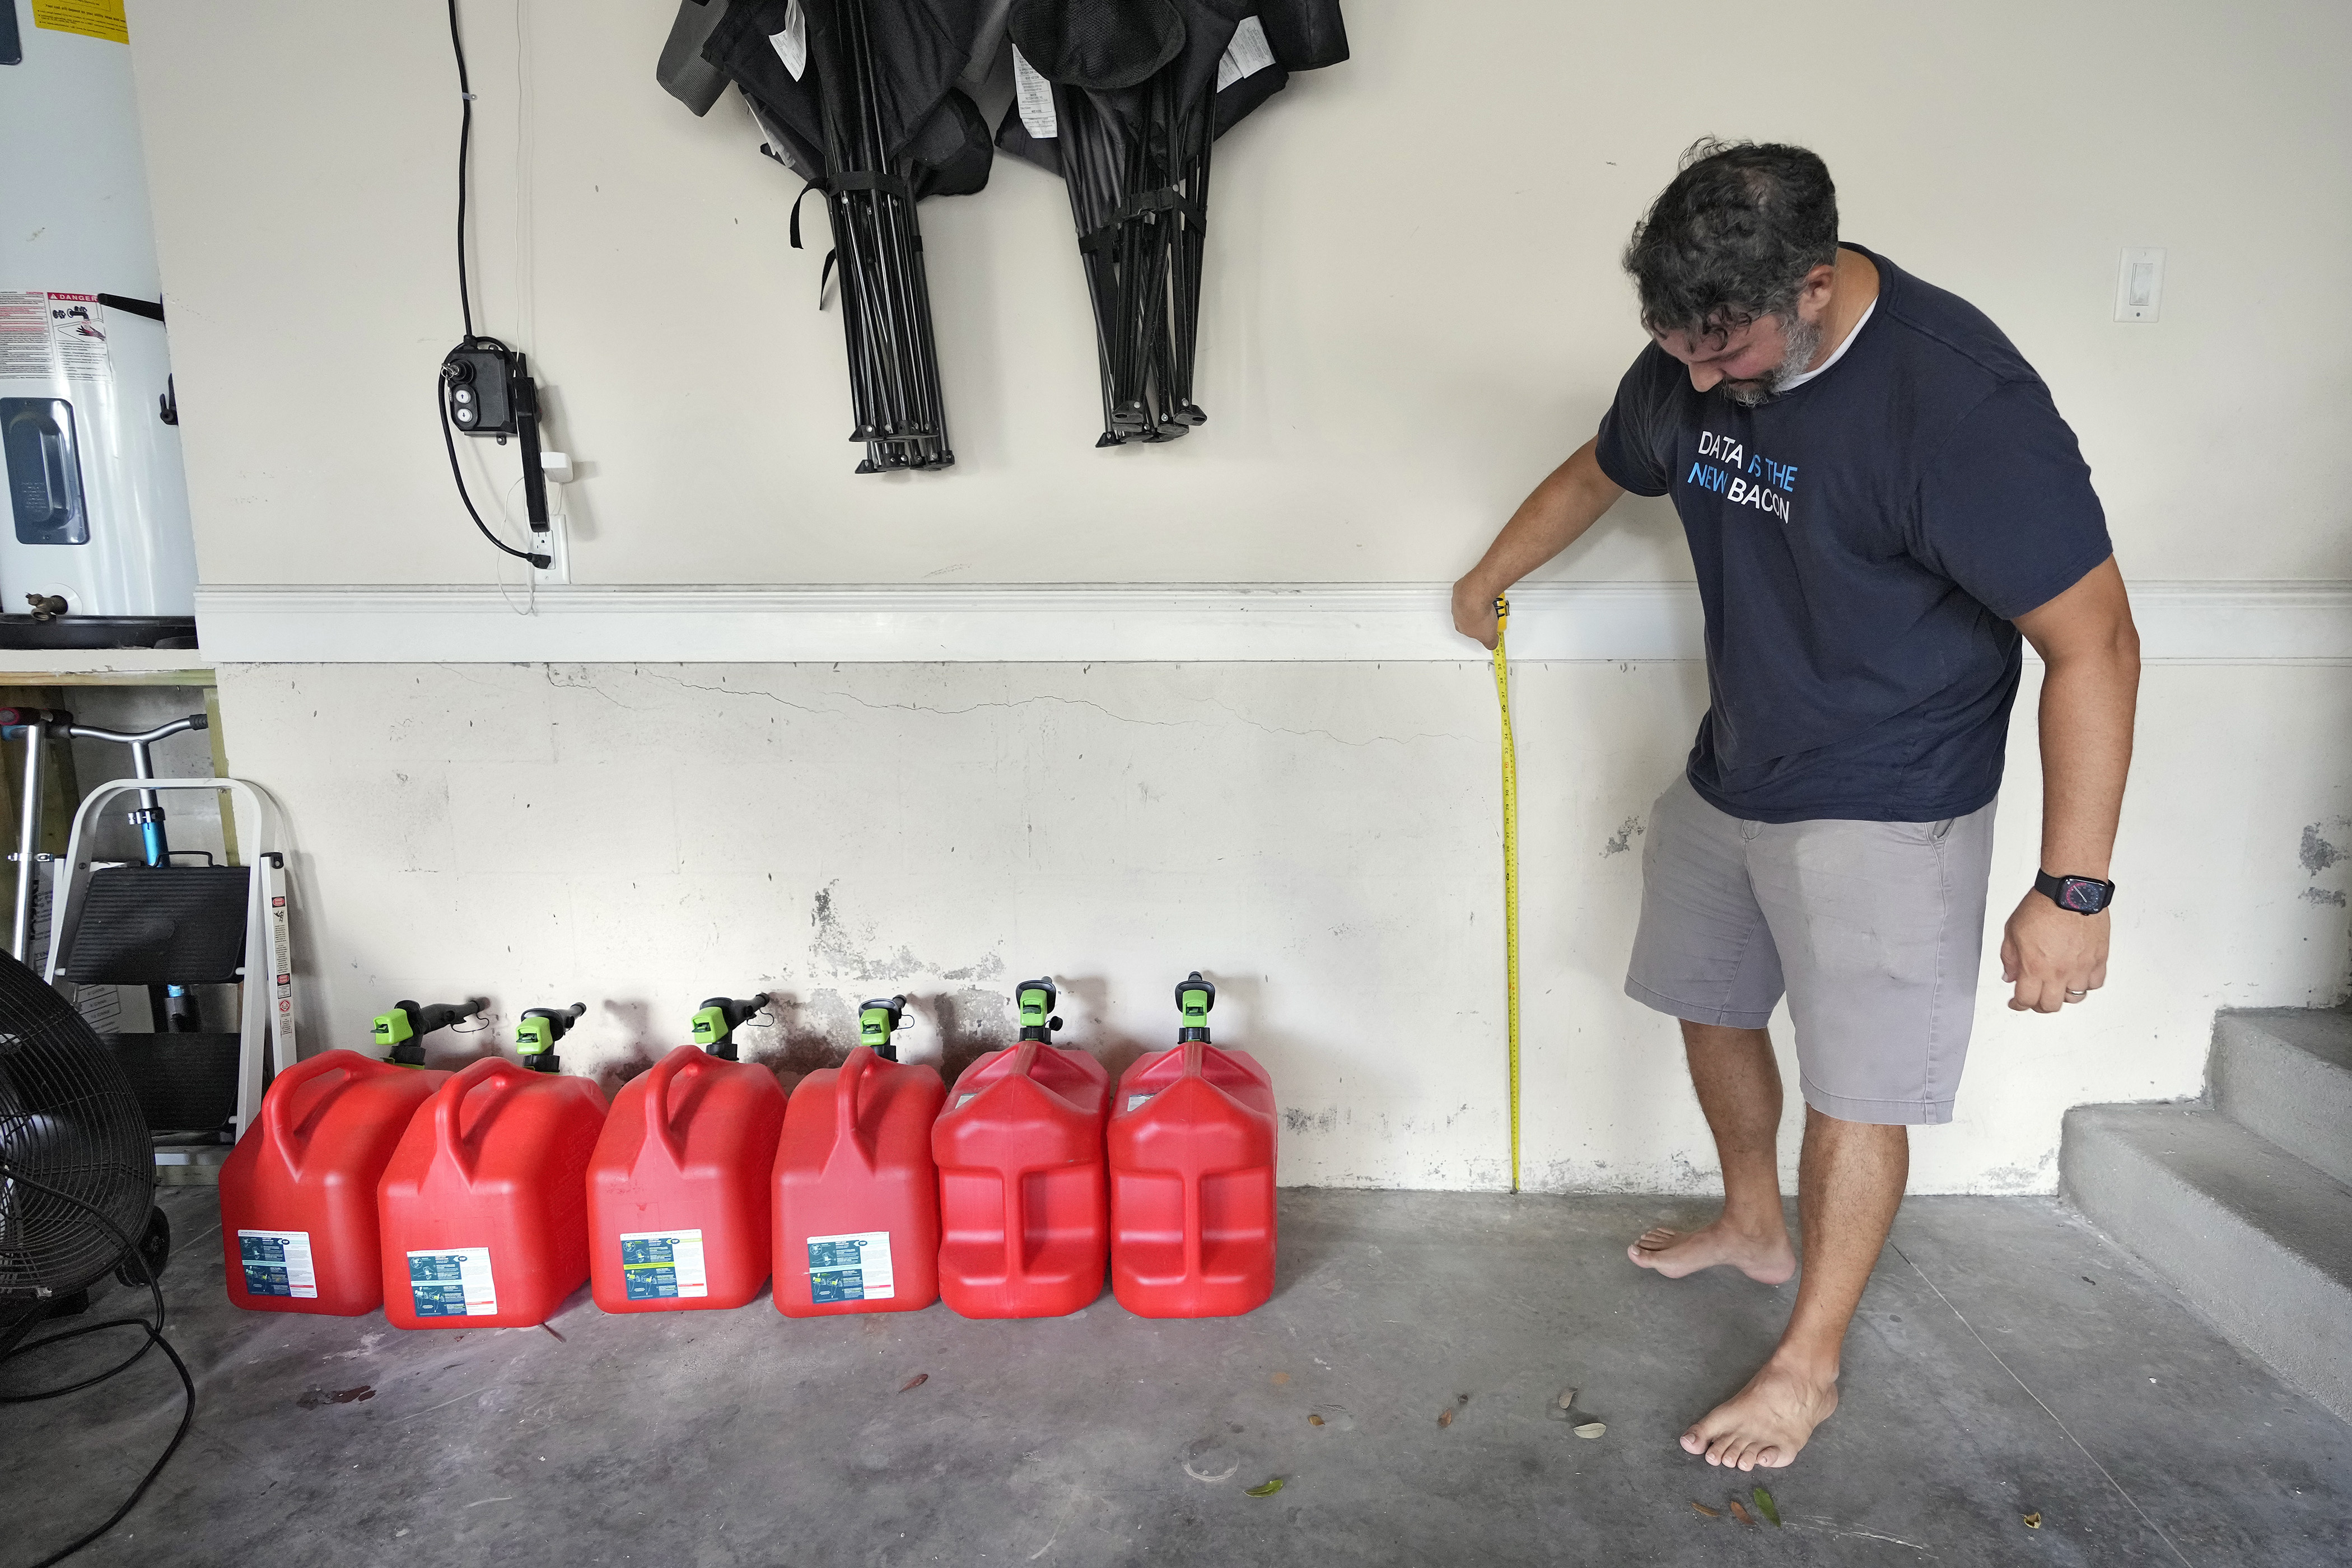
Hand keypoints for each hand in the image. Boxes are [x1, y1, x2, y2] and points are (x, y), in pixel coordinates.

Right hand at [1451, 576, 1499, 649]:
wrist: (1474, 596)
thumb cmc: (1477, 614)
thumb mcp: (1488, 636)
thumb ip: (1490, 642)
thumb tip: (1492, 645)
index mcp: (1461, 627)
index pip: (1470, 632)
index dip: (1479, 631)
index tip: (1486, 629)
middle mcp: (1457, 614)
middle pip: (1468, 618)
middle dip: (1478, 617)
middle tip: (1489, 616)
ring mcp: (1458, 601)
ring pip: (1468, 604)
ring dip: (1478, 605)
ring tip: (1490, 605)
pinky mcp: (1462, 589)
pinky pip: (1469, 592)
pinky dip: (1476, 593)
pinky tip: (1485, 594)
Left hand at [1999, 890, 2108, 1012]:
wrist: (2070, 892)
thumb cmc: (2042, 907)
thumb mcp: (2012, 931)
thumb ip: (2010, 958)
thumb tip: (2010, 976)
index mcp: (2034, 967)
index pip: (2026, 1000)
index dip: (2019, 1005)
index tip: (2017, 1003)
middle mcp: (2059, 972)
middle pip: (2051, 1005)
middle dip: (2039, 1005)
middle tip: (2036, 998)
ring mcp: (2081, 968)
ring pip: (2075, 997)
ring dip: (2063, 994)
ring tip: (2057, 986)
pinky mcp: (2098, 959)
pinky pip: (2095, 983)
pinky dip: (2086, 983)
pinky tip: (2078, 976)